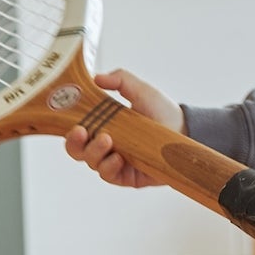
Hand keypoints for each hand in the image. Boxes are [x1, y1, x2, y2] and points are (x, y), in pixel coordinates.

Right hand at [64, 69, 180, 187]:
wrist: (186, 129)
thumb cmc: (162, 111)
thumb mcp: (140, 90)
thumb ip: (119, 79)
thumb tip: (97, 78)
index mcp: (103, 125)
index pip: (76, 131)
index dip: (68, 130)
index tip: (72, 122)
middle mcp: (106, 145)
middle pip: (77, 150)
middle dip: (74, 143)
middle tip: (81, 132)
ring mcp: (115, 162)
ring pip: (91, 162)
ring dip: (94, 152)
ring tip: (108, 140)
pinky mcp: (127, 176)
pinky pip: (109, 176)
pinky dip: (109, 167)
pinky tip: (118, 158)